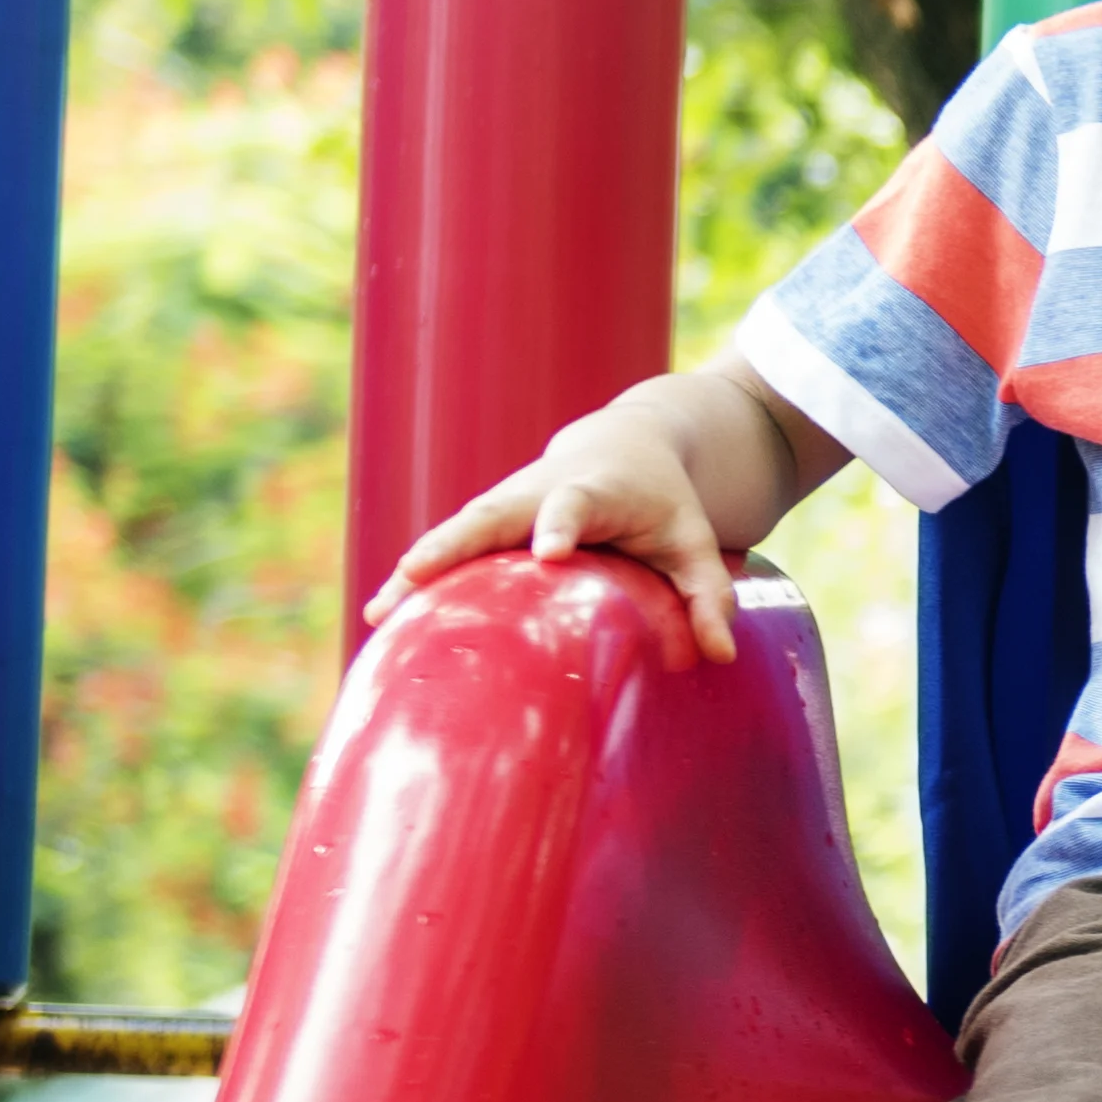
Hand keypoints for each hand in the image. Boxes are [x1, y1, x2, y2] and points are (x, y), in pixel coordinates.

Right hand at [366, 412, 746, 663]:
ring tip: (380, 615)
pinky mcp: (486, 524)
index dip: (560, 524)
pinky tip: (380, 620)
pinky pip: (448, 550)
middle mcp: (538, 492)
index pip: (576, 504)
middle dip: (453, 544)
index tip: (548, 551)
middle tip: (414, 574)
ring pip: (456, 534)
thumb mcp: (695, 542)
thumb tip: (721, 656)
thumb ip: (709, 595)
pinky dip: (416, 581)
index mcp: (595, 490)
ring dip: (417, 570)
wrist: (622, 445)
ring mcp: (505, 506)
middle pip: (490, 515)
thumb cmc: (662, 501)